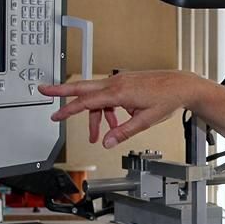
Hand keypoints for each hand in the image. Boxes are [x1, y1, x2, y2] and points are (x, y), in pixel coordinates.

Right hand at [39, 71, 210, 146]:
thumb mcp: (145, 121)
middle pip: (82, 88)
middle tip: (43, 91)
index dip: (69, 110)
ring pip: (98, 98)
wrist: (181, 85)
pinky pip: (108, 96)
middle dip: (62, 91)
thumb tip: (107, 142)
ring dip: (96, 117)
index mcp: (119, 93)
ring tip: (101, 135)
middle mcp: (116, 83)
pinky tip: (117, 122)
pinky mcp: (124, 82)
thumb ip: (123, 132)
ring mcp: (120, 80)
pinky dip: (108, 110)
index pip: (87, 102)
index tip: (56, 115)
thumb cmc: (166, 100)